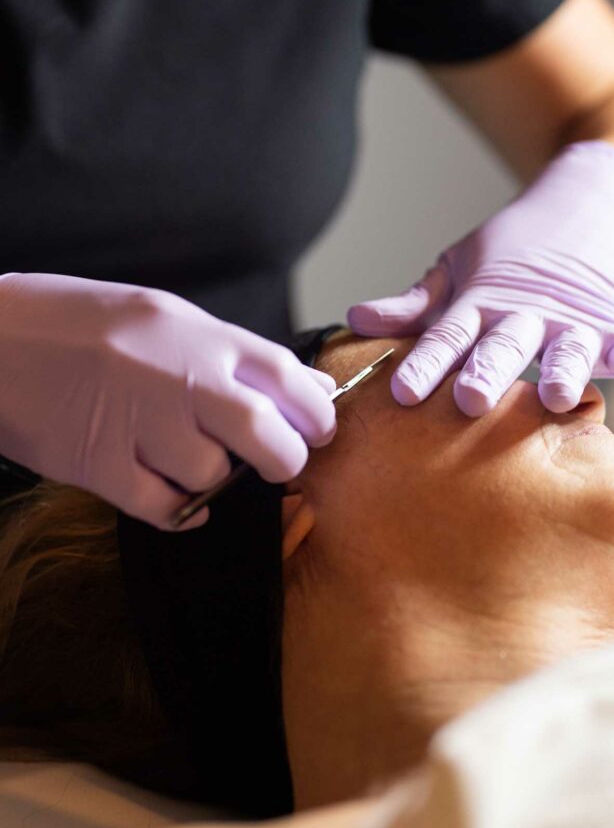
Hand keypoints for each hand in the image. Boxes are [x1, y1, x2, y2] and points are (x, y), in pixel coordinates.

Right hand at [0, 274, 335, 528]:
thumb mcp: (161, 317)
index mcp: (194, 332)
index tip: (320, 427)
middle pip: (265, 433)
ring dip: (213, 479)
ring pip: (212, 475)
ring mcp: (137, 421)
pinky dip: (181, 510)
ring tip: (191, 461)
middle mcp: (175, 375)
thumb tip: (303, 387)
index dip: (315, 408)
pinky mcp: (100, 464)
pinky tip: (174, 496)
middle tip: (278, 461)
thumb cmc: (78, 323)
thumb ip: (229, 352)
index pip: (284, 374)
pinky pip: (166, 507)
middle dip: (285, 457)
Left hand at [348, 142, 613, 415]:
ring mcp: (573, 319)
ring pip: (565, 349)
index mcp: (481, 303)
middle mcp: (525, 314)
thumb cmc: (516, 247)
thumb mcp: (459, 267)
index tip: (402, 392)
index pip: (447, 337)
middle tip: (471, 399)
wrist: (595, 201)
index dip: (425, 364)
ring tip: (558, 394)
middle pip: (502, 347)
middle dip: (487, 372)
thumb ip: (414, 304)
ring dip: (561, 369)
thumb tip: (354, 319)